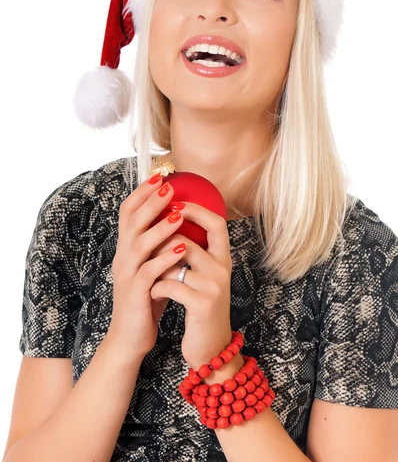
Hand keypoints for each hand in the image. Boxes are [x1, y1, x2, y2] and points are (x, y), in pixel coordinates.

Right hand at [106, 176, 186, 363]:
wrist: (130, 337)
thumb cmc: (146, 299)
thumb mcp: (151, 267)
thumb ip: (159, 246)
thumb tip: (178, 219)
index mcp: (126, 249)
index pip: (128, 213)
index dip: (142, 193)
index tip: (159, 175)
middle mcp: (123, 257)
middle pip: (132, 222)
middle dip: (151, 202)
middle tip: (169, 185)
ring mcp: (127, 275)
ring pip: (139, 244)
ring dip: (159, 227)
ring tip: (179, 215)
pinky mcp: (135, 293)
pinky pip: (149, 272)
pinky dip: (165, 258)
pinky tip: (181, 248)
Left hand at [149, 201, 233, 369]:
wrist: (210, 348)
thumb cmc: (200, 307)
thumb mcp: (204, 277)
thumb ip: (195, 251)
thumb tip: (173, 220)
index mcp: (223, 258)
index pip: (216, 222)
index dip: (195, 210)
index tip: (173, 204)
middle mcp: (222, 269)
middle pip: (188, 240)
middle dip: (162, 242)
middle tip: (147, 245)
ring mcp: (214, 287)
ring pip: (175, 262)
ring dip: (156, 266)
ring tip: (150, 273)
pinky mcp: (202, 305)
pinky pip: (170, 284)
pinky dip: (156, 287)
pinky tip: (153, 293)